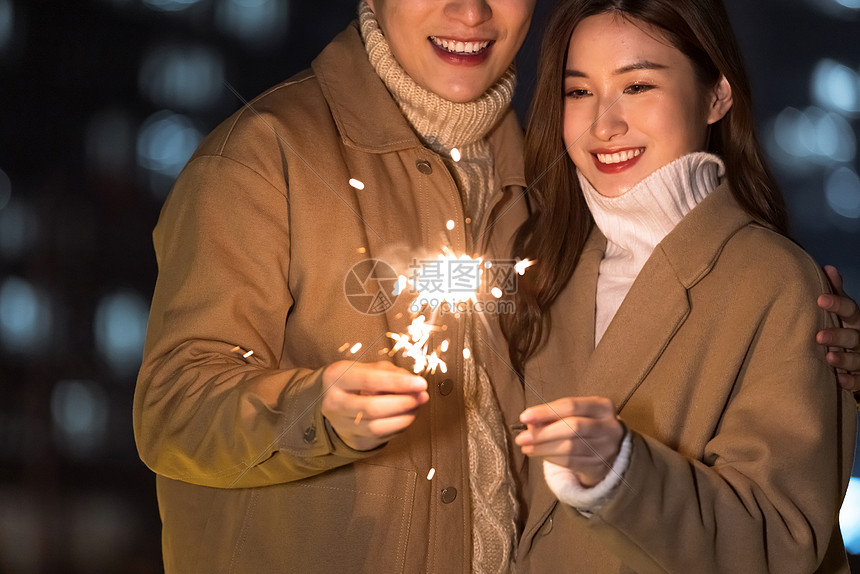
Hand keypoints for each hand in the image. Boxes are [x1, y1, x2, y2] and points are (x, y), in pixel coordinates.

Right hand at [321, 361, 428, 451]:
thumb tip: (416, 384)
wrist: (333, 400)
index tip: (421, 383)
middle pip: (372, 407)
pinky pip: (381, 437)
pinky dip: (399, 427)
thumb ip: (392, 373)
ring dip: (404, 417)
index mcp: (337, 377)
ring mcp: (341, 424)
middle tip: (422, 396)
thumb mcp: (368, 367)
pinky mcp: (353, 439)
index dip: (397, 383)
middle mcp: (334, 402)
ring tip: (417, 406)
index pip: (369, 380)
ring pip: (376, 427)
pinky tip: (407, 416)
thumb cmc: (356, 380)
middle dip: (403, 402)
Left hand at [515, 396, 623, 486]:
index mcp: (602, 406)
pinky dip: (552, 458)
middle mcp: (609, 426)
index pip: (571, 406)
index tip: (524, 417)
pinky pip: (572, 462)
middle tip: (522, 438)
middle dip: (543, 433)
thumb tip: (530, 423)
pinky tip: (540, 454)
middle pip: (573, 427)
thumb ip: (555, 415)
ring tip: (526, 447)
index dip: (546, 411)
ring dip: (543, 448)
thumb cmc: (587, 425)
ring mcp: (607, 448)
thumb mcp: (577, 414)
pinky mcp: (601, 466)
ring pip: (571, 448)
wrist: (612, 450)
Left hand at [817, 265, 859, 390]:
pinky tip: (839, 380)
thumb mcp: (843, 312)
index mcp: (855, 321)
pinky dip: (850, 381)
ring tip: (829, 358)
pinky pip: (859, 381)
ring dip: (844, 359)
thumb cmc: (845, 329)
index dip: (837, 304)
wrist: (856, 356)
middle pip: (854, 336)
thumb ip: (836, 292)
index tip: (819, 299)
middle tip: (819, 336)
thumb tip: (828, 267)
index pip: (850, 310)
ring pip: (858, 360)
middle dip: (838, 336)